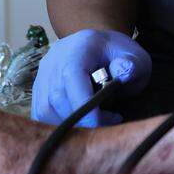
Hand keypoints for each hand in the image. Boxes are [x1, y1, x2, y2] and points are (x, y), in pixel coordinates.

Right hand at [31, 29, 150, 126]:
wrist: (100, 48)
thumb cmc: (119, 56)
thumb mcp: (135, 57)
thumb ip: (133, 65)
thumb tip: (124, 71)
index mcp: (79, 48)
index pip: (73, 79)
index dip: (88, 106)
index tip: (112, 119)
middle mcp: (54, 60)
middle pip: (57, 99)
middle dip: (82, 119)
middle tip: (107, 124)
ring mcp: (42, 75)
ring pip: (45, 109)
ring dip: (69, 124)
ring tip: (94, 123)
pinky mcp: (38, 89)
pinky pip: (39, 114)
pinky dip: (56, 125)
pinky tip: (78, 125)